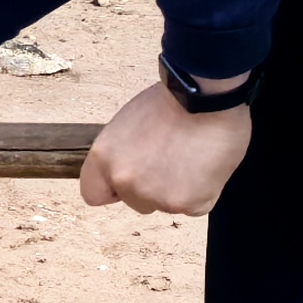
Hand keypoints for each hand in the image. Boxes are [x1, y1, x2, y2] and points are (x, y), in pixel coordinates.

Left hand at [78, 79, 252, 216]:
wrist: (210, 96)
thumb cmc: (173, 100)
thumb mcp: (128, 123)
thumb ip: (122, 153)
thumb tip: (129, 167)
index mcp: (104, 158)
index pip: (93, 193)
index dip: (113, 187)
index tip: (129, 177)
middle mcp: (125, 181)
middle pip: (134, 202)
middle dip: (150, 188)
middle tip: (171, 159)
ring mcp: (158, 197)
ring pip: (165, 204)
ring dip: (177, 189)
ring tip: (192, 157)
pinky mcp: (189, 204)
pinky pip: (195, 206)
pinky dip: (203, 191)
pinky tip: (207, 165)